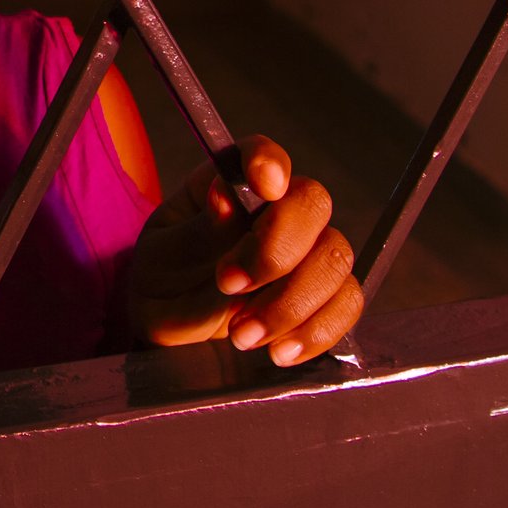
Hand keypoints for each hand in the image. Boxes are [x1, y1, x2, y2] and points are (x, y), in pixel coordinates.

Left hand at [123, 135, 362, 365]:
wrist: (171, 335)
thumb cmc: (163, 281)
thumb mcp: (162, 257)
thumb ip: (196, 233)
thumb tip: (224, 196)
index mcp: (232, 184)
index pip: (261, 155)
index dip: (269, 163)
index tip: (265, 186)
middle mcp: (278, 210)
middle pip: (312, 204)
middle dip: (277, 250)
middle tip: (228, 285)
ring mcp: (308, 252)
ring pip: (335, 258)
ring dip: (291, 302)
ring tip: (242, 335)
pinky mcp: (325, 296)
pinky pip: (346, 304)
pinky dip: (317, 331)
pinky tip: (279, 351)